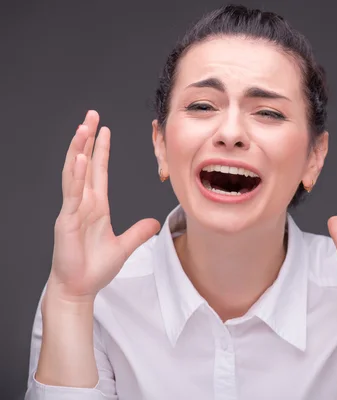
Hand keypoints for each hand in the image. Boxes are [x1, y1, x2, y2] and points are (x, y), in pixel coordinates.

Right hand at [48, 110, 159, 302]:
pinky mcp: (67, 221)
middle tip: (91, 115)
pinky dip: (76, 176)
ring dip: (79, 149)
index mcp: (95, 206)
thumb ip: (138, 232)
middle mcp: (83, 203)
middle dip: (87, 139)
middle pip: (85, 164)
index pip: (98, 171)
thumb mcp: (124, 246)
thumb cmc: (94, 267)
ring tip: (83, 127)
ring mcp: (73, 210)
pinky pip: (72, 194)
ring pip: (75, 173)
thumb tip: (154, 222)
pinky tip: (80, 158)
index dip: (100, 149)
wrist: (80, 288)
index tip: (103, 129)